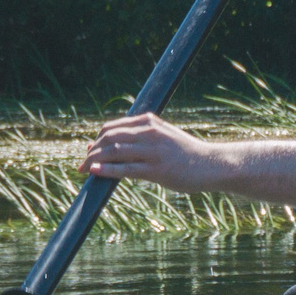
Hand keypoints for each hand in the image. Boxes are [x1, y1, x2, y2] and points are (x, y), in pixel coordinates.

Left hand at [84, 114, 230, 192]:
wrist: (213, 165)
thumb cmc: (188, 154)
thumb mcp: (165, 136)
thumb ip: (142, 137)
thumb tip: (115, 144)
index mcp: (149, 122)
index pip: (111, 127)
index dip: (96, 139)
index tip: (90, 151)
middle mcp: (149, 133)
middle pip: (108, 138)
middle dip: (92, 151)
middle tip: (82, 163)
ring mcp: (153, 151)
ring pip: (113, 151)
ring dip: (94, 160)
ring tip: (84, 169)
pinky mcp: (157, 169)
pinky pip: (125, 168)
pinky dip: (106, 169)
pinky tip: (94, 171)